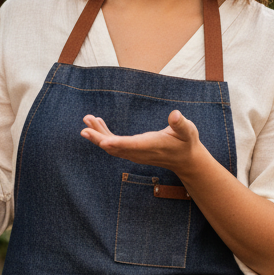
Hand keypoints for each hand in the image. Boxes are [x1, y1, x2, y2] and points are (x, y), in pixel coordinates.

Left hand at [80, 110, 201, 173]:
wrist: (185, 160)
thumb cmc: (187, 142)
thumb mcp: (188, 131)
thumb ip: (181, 123)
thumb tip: (176, 115)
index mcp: (152, 145)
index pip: (132, 146)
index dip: (117, 143)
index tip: (103, 141)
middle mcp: (140, 152)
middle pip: (116, 148)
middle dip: (99, 138)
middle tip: (85, 127)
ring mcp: (135, 154)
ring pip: (112, 147)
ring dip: (98, 135)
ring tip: (87, 119)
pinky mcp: (132, 152)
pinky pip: (114, 146)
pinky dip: (103, 136)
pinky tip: (97, 123)